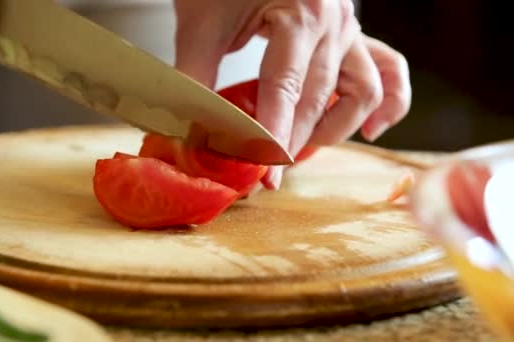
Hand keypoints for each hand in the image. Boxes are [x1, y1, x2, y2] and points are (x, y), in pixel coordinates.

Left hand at [173, 0, 410, 188]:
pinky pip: (387, 71)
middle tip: (269, 175)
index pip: (285, 91)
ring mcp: (348, 30)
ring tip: (302, 148)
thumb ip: (195, 73)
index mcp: (300, 15)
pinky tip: (371, 129)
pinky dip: (388, 103)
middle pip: (319, 99)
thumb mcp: (202, 21)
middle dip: (294, 143)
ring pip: (363, 93)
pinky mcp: (352, 36)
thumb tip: (187, 126)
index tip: (263, 175)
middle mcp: (333, 24)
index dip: (272, 138)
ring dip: (334, 128)